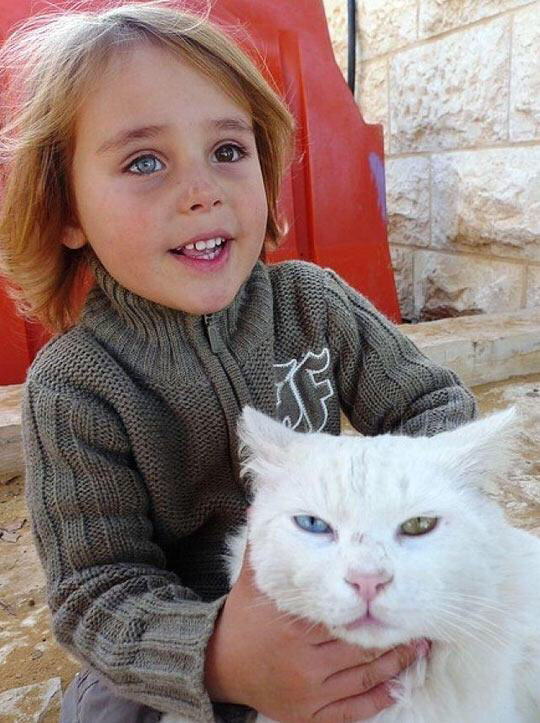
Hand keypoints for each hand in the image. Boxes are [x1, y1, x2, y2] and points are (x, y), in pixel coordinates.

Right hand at [205, 548, 426, 721]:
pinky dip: (378, 699)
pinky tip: (398, 686)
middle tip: (419, 623)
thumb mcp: (252, 582)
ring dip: (396, 665)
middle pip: (360, 649)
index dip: (372, 608)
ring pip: (363, 678)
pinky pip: (352, 711)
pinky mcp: (310, 715)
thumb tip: (260, 501)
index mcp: (294, 628)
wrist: (221, 668)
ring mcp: (309, 693)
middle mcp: (304, 663)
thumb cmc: (244, 621)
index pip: (344, 616)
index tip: (393, 596)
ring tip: (418, 648)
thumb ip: (262, 547)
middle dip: (393, 637)